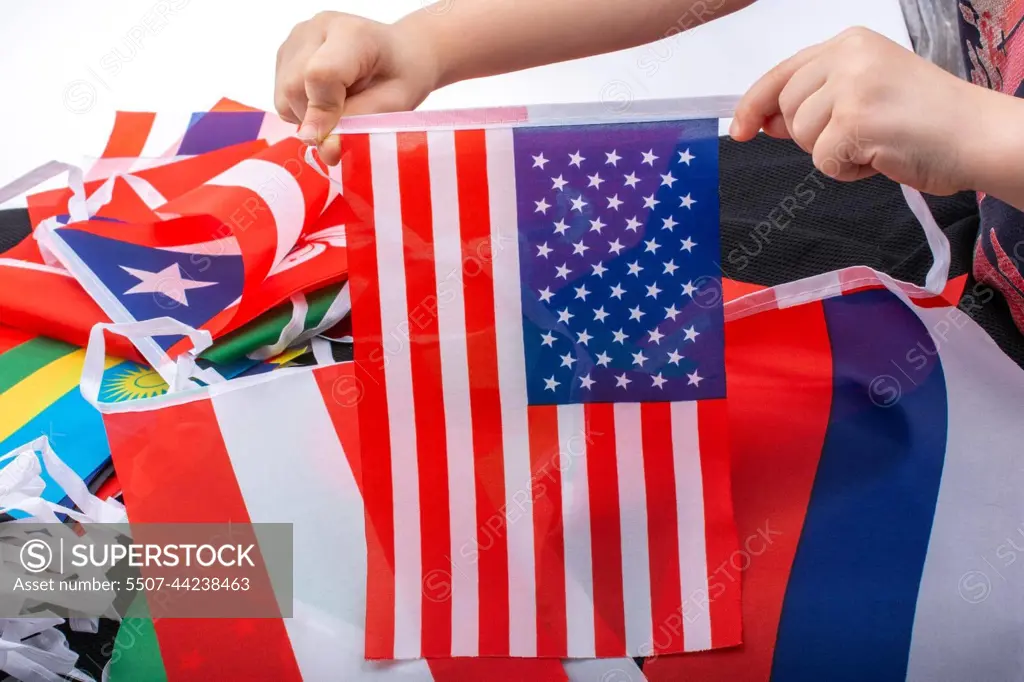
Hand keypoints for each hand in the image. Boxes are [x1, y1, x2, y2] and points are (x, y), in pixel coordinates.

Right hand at [274, 11, 440, 164]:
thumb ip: (357, 125)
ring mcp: (297, 37)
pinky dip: (302, 108)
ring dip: (308, 116)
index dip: (321, 113)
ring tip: (338, 107)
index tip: (330, 140)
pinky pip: (282, 93)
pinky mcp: (286, 51)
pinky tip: (326, 99)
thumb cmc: (401, 77)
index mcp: (351, 34)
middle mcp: (316, 28)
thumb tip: (324, 150)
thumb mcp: (392, 106)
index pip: (319, 74)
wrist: (399, 54)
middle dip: (316, 120)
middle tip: (345, 124)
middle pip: (293, 87)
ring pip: (283, 94)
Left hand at [729, 27, 984, 194]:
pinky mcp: (855, 121)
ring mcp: (852, 86)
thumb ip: (817, 101)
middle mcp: (848, 56)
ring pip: (801, 136)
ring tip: (874, 143)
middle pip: (787, 108)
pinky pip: (822, 161)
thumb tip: (765, 121)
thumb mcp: (865, 94)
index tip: (740, 129)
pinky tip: (880, 157)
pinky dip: (848, 171)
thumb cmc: (926, 120)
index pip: (781, 74)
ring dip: (832, 152)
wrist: (977, 135)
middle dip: (811, 134)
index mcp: (850, 43)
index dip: (754, 105)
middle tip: (858, 135)